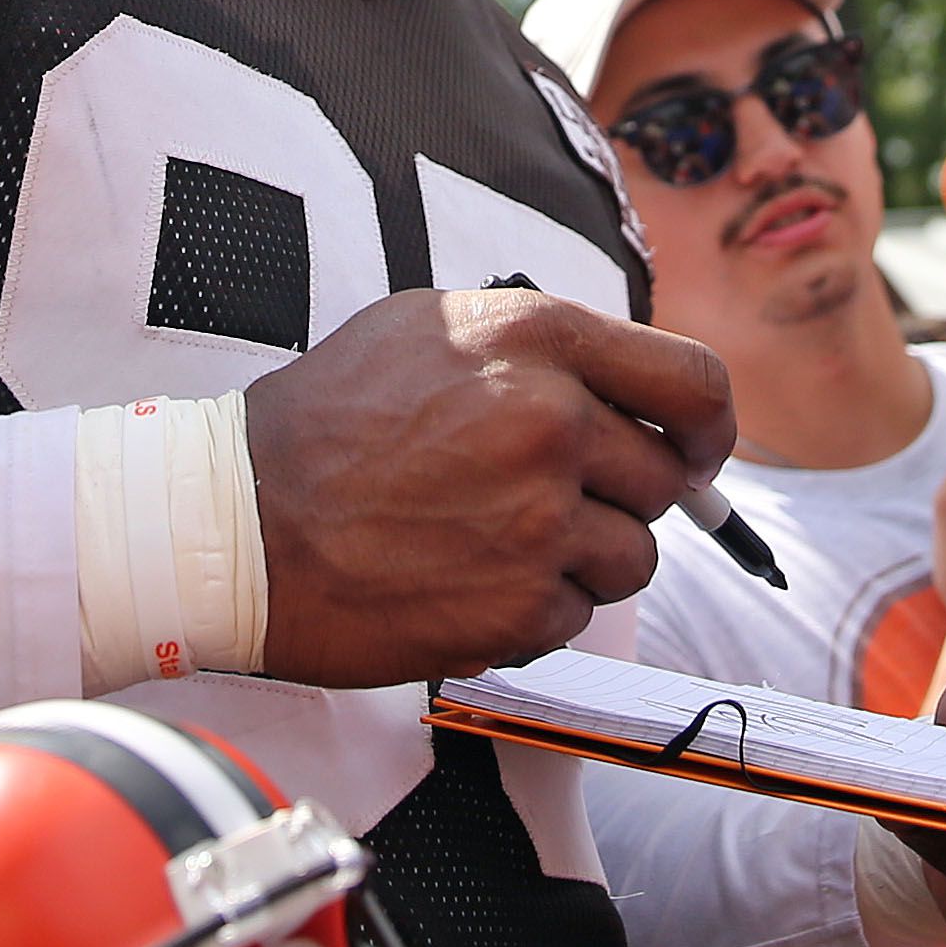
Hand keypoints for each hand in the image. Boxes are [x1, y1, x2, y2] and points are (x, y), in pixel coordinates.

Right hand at [248, 287, 731, 683]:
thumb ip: (539, 349)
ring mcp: (540, 519)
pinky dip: (533, 610)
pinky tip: (461, 580)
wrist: (234, 525)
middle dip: (620, 498)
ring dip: (581, 560)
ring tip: (490, 541)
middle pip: (667, 480)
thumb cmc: (323, 425)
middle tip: (541, 503)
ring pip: (634, 557)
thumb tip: (634, 392)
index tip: (696, 452)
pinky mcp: (521, 604)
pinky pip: (577, 616)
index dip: (711, 427)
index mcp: (535, 338)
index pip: (694, 382)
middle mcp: (551, 422)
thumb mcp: (427, 330)